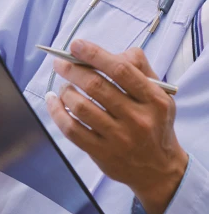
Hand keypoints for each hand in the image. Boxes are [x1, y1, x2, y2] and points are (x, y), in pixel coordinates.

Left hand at [46, 39, 187, 213]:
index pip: (120, 70)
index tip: (76, 45)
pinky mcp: (101, 153)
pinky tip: (53, 100)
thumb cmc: (155, 123)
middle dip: (72, 69)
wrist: (158, 168)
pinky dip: (57, 112)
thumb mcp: (160, 93)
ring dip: (65, 91)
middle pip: (96, 86)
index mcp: (153, 99)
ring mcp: (118, 138)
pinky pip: (71, 130)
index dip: (94, 54)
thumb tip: (110, 53)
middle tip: (60, 62)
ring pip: (80, 107)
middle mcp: (137, 119)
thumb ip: (140, 68)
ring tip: (63, 85)